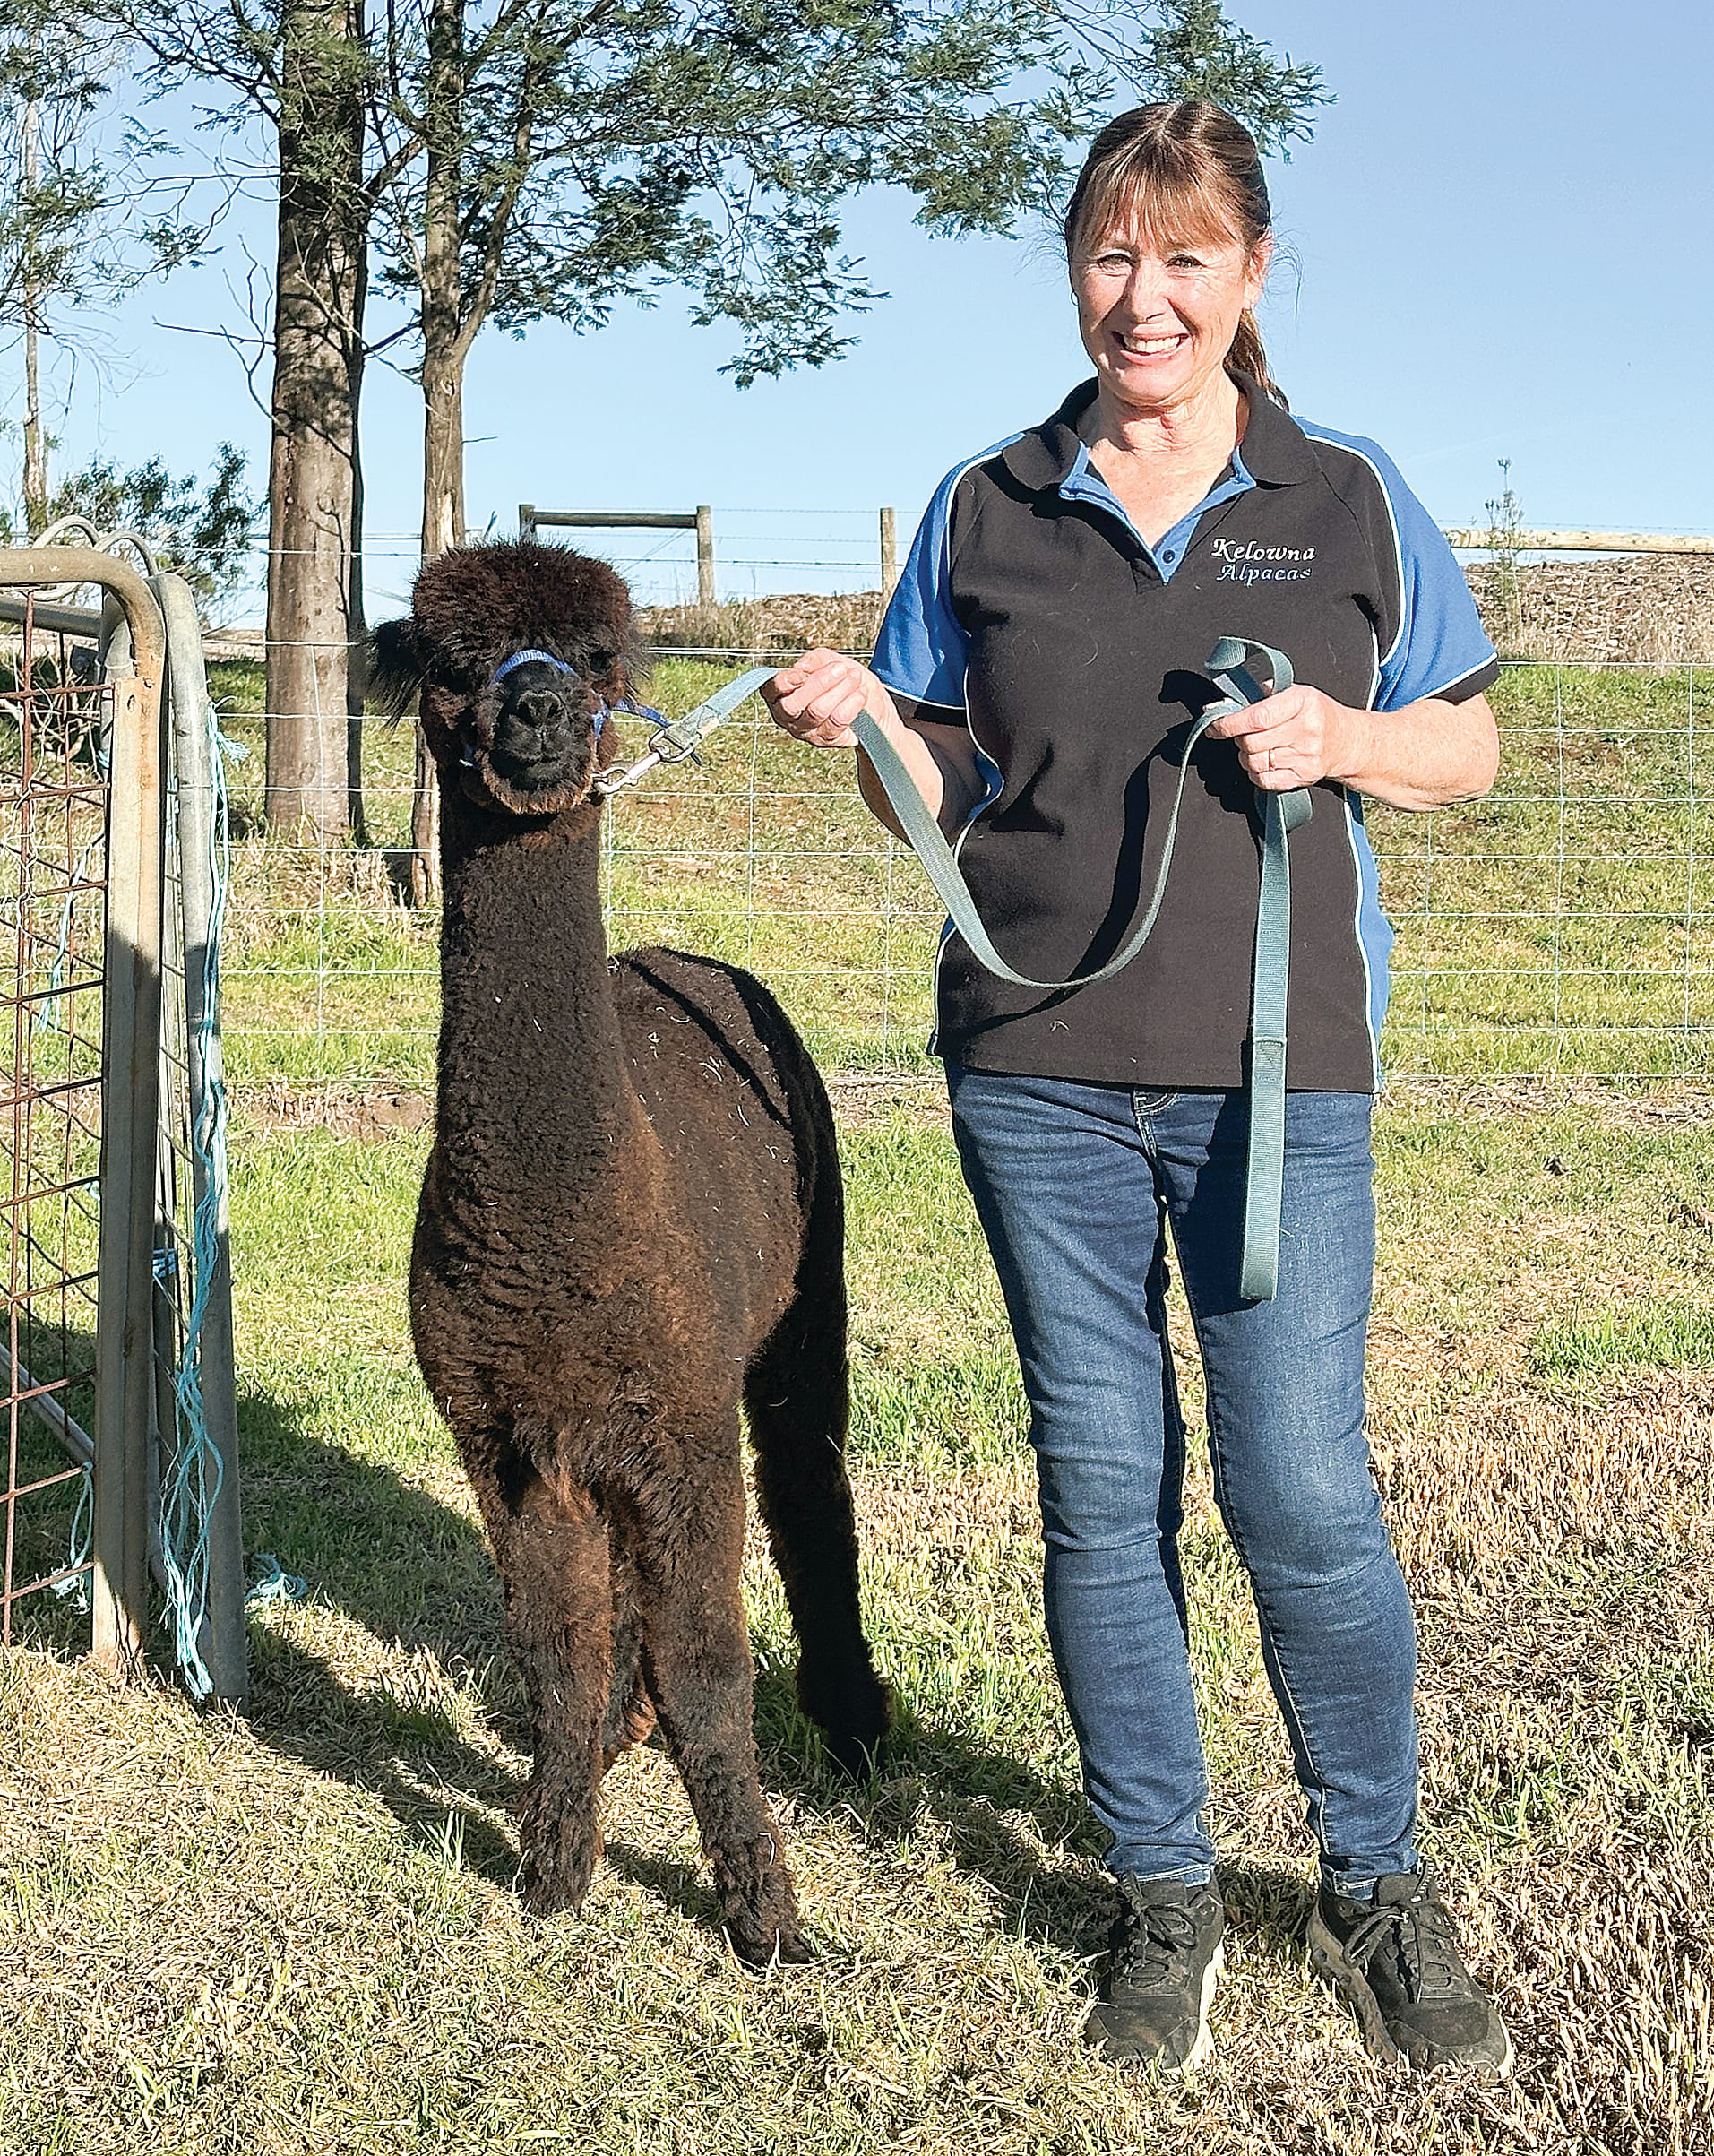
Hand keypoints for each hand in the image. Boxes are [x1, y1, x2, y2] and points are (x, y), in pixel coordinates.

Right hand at [760, 648, 883, 749]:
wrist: (867, 697)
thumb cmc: (841, 676)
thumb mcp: (826, 660)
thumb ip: (812, 661)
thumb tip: (801, 668)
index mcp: (779, 693)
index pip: (772, 689)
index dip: (785, 681)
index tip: (803, 673)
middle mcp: (787, 715)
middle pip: (792, 705)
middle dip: (819, 683)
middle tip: (840, 668)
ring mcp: (806, 731)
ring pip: (817, 711)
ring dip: (840, 689)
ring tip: (855, 676)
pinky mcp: (827, 739)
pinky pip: (837, 721)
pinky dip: (852, 703)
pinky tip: (860, 693)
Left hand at [1203, 682, 1367, 791]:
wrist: (1346, 741)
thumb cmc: (1316, 714)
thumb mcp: (1296, 693)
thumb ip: (1264, 695)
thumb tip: (1226, 705)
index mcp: (1302, 702)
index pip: (1257, 717)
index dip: (1229, 724)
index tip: (1215, 727)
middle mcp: (1306, 730)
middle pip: (1251, 742)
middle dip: (1239, 740)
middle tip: (1244, 735)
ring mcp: (1305, 756)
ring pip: (1254, 762)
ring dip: (1247, 756)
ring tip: (1258, 747)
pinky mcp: (1303, 777)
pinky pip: (1264, 780)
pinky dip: (1256, 772)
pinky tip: (1265, 762)